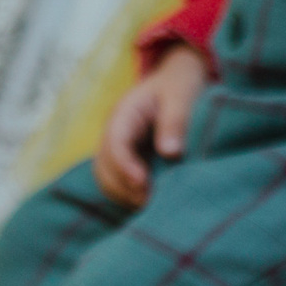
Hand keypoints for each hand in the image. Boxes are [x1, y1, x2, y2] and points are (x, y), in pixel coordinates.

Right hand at [96, 48, 208, 206]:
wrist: (177, 79)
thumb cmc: (179, 85)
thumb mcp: (181, 95)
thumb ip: (175, 120)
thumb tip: (170, 153)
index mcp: (124, 113)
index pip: (115, 143)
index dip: (125, 167)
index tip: (144, 184)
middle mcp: (114, 132)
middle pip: (104, 167)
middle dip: (123, 188)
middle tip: (151, 203)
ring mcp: (118, 147)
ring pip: (107, 179)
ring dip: (124, 195)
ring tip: (151, 206)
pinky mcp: (127, 159)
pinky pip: (118, 182)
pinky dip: (129, 195)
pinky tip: (149, 203)